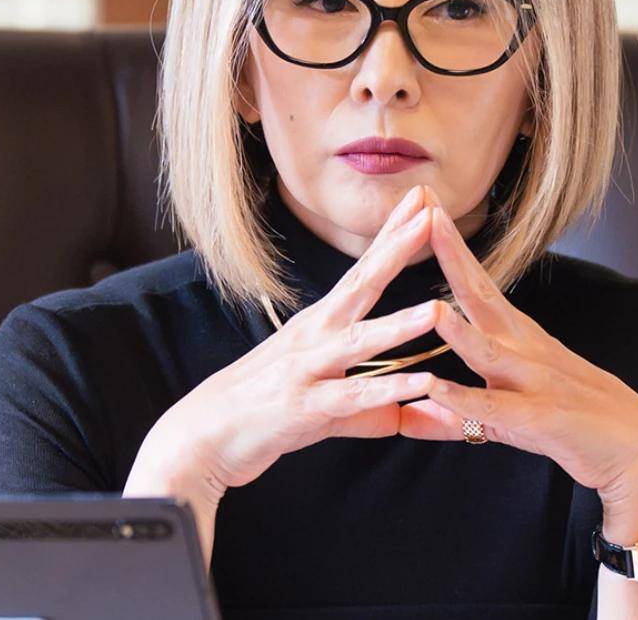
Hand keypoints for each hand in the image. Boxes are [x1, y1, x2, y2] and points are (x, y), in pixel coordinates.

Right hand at [126, 183, 443, 508]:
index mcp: (318, 324)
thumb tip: (397, 414)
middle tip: (430, 211)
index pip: (362, 270)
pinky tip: (421, 383)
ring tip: (437, 308)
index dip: (391, 235)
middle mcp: (314, 335)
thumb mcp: (319, 401)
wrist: (200, 436)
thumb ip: (364, 409)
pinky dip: (386, 391)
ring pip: (360, 341)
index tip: (420, 201)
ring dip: (400, 325)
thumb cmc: (258, 411)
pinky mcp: (304, 406)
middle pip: (362, 284)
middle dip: (397, 248)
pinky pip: (352, 398)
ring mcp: (307, 368)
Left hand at [398, 190, 637, 532]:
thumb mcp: (506, 413)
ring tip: (431, 308)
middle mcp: (523, 349)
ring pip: (488, 351)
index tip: (423, 203)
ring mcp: (534, 381)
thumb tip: (412, 410)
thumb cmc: (569, 423)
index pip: (474, 281)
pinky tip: (436, 389)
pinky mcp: (540, 420)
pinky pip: (497, 408)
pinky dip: (464, 399)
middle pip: (480, 293)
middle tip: (424, 209)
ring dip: (458, 331)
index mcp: (514, 337)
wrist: (637, 451)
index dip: (448, 245)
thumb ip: (456, 412)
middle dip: (451, 252)